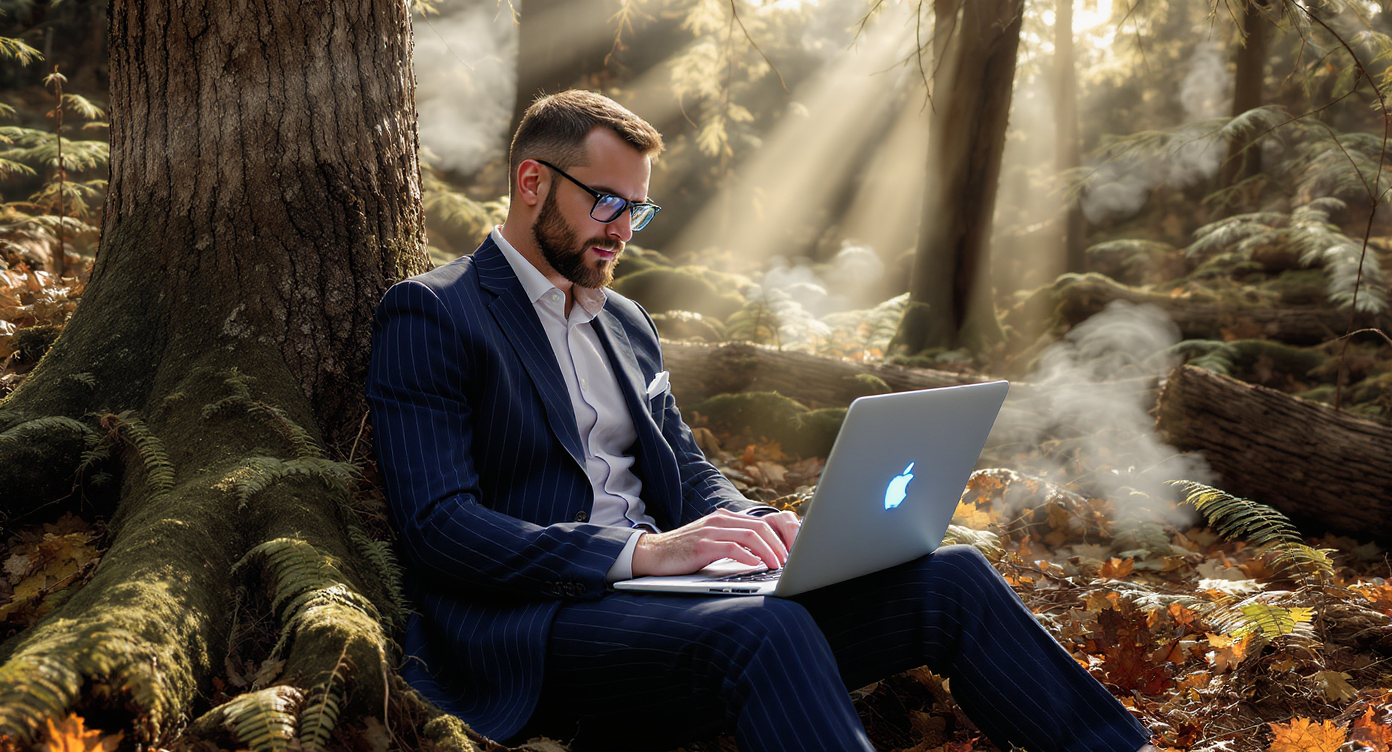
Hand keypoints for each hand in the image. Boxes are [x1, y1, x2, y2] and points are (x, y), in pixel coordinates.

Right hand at [631, 509, 800, 576]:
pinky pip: (731, 548)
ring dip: (768, 551)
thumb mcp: (711, 540)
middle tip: (789, 560)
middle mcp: (719, 521)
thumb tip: (760, 554)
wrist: (653, 553)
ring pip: (749, 536)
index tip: (789, 552)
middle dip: (778, 544)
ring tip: (777, 564)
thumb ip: (732, 541)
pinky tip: (756, 566)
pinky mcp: (702, 546)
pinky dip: (748, 557)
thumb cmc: (684, 551)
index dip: (778, 537)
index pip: (759, 523)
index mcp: (724, 518)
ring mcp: (710, 531)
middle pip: (759, 527)